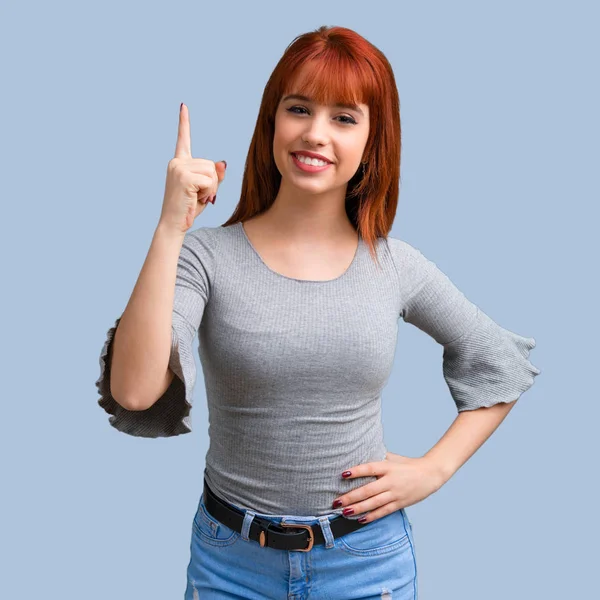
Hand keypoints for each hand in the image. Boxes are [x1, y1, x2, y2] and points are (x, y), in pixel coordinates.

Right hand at [158, 103, 226, 234]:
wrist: (173, 224)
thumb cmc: (189, 208)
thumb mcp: (205, 189)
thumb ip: (214, 176)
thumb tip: (222, 162)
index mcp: (179, 163)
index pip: (183, 139)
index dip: (184, 123)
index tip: (183, 106)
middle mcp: (177, 162)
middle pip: (211, 164)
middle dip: (212, 183)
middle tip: (199, 195)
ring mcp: (178, 167)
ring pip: (212, 172)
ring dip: (211, 188)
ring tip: (197, 197)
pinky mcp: (183, 176)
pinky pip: (209, 180)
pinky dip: (208, 192)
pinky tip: (196, 198)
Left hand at [331, 451, 445, 522]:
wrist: (430, 474)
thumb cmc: (408, 465)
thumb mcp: (393, 458)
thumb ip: (378, 458)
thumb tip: (360, 454)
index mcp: (388, 467)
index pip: (369, 468)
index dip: (356, 471)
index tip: (343, 474)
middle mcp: (391, 481)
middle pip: (368, 490)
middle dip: (351, 497)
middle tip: (336, 501)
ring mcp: (395, 493)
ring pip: (374, 503)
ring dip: (358, 509)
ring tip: (344, 512)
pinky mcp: (400, 503)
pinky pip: (384, 511)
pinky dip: (372, 516)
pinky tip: (360, 520)